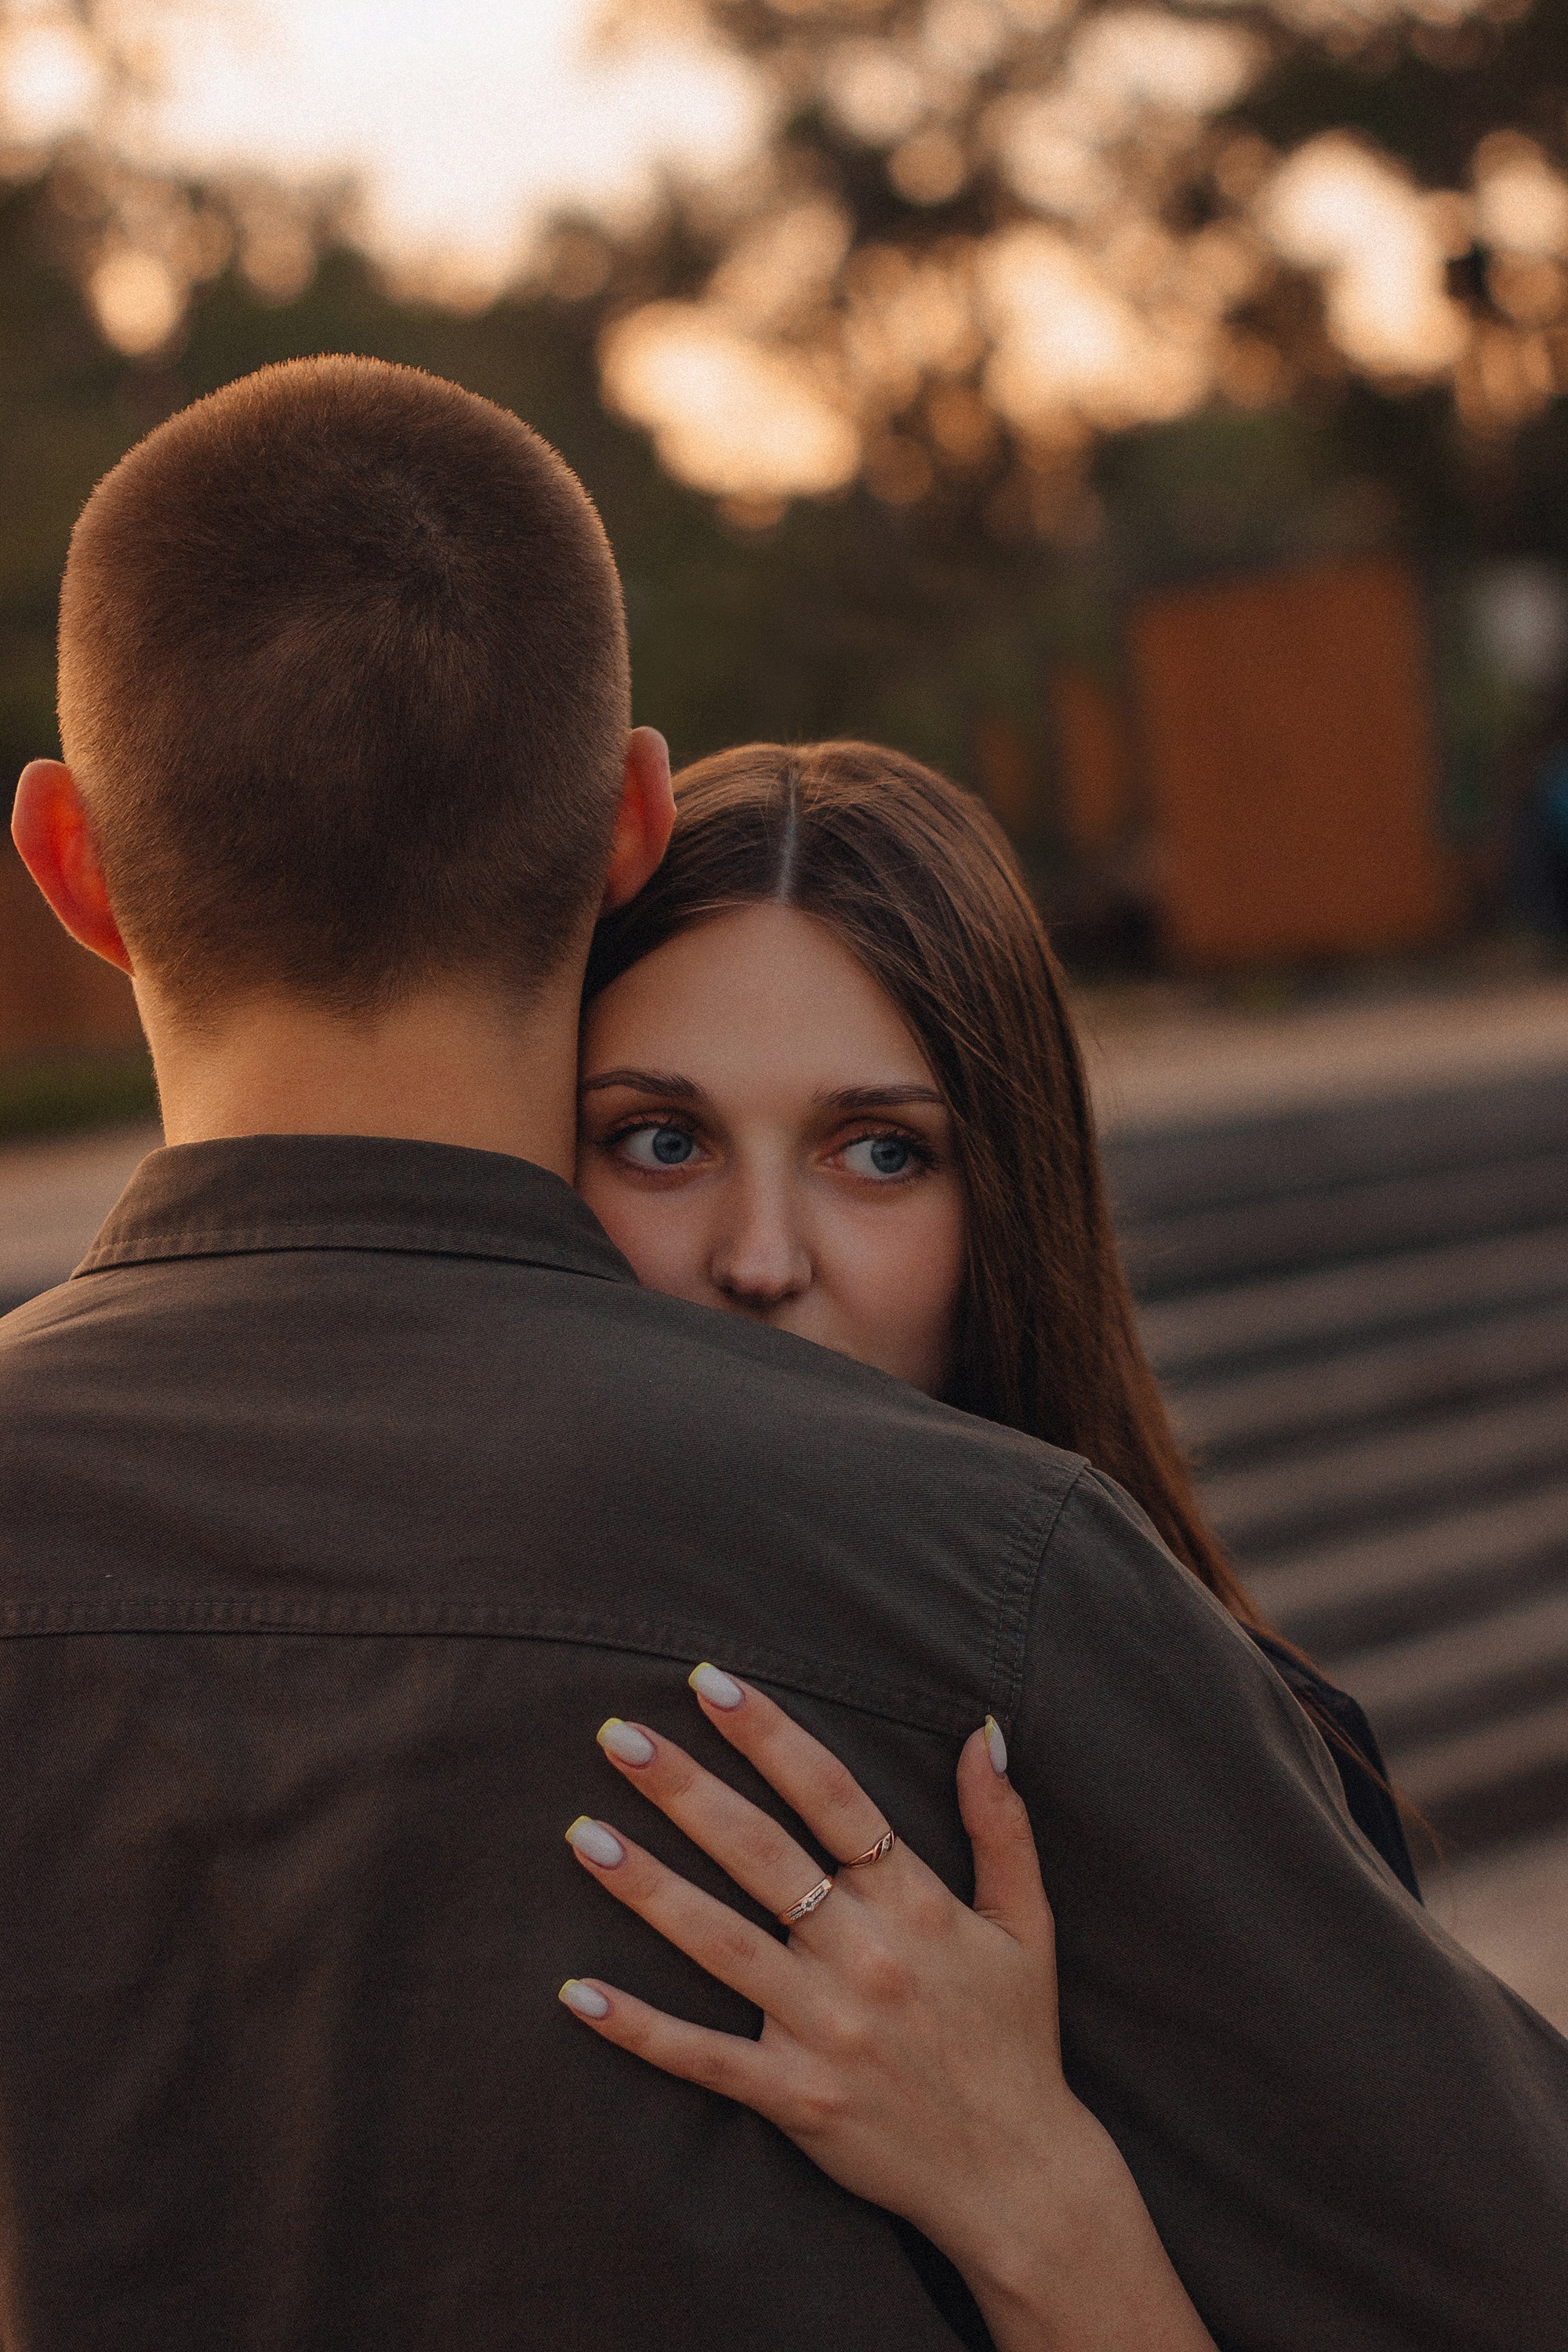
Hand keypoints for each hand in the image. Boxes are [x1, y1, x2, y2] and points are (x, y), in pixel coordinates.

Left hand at [557, 1671, 1214, 2351]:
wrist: (1020, 2177)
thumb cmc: (1017, 2039)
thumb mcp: (1026, 1923)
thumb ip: (1001, 1824)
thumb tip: (980, 1732)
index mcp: (915, 1903)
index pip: (831, 1796)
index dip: (769, 1735)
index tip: (710, 1683)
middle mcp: (864, 1955)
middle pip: (761, 1853)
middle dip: (686, 1788)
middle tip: (619, 1734)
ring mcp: (824, 2028)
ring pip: (721, 1942)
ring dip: (648, 1886)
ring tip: (582, 1833)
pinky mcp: (796, 2097)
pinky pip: (705, 2056)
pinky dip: (640, 2027)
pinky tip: (578, 1991)